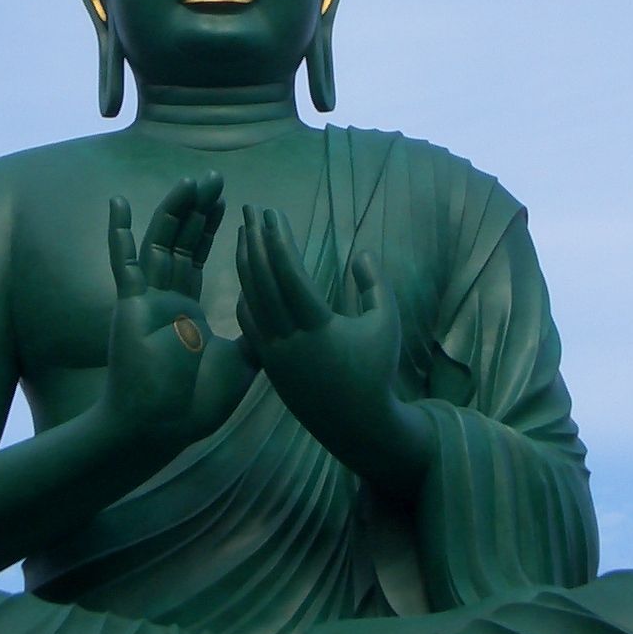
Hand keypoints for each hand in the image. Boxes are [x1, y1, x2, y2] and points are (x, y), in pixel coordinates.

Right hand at [100, 174, 255, 457]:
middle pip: (182, 242)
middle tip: (215, 179)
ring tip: (192, 182)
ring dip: (174, 211)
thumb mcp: (242, 361)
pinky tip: (117, 202)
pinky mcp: (131, 305)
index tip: (228, 200)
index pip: (199, 257)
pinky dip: (120, 233)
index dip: (212, 228)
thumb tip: (279, 313)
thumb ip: (255, 332)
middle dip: (198, 210)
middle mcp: (166, 298)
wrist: (160, 427)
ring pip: (160, 243)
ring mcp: (147, 299)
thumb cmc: (196, 403)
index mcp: (188, 310)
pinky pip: (124, 264)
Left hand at [235, 207, 425, 493]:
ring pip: (251, 300)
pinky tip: (246, 275)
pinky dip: (246, 295)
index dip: (278, 239)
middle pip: (263, 280)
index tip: (272, 212)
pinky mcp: (268, 365)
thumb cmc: (376, 370)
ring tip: (245, 234)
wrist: (356, 423)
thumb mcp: (387, 325)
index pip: (289, 273)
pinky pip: (249, 323)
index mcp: (319, 327)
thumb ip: (375, 286)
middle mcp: (290, 339)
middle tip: (251, 209)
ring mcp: (274, 353)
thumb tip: (360, 253)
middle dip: (256, 241)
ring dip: (246, 264)